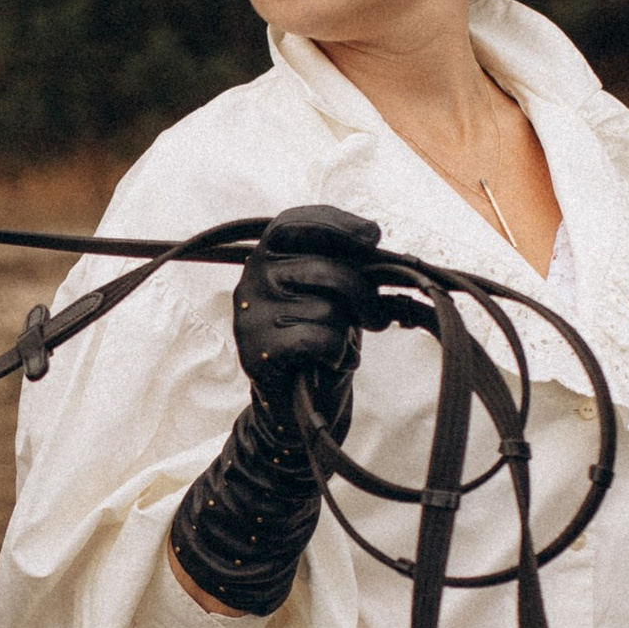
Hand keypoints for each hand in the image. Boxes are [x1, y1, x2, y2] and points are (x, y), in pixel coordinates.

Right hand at [233, 206, 379, 422]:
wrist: (292, 403)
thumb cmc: (315, 339)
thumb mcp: (328, 295)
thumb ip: (340, 268)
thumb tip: (377, 250)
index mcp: (266, 258)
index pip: (294, 223)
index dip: (336, 223)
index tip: (372, 236)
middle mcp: (252, 278)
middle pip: (325, 269)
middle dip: (364, 294)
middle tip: (376, 316)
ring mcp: (251, 313)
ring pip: (327, 309)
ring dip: (346, 334)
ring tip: (338, 348)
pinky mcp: (257, 348)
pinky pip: (320, 339)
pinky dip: (337, 354)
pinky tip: (329, 362)